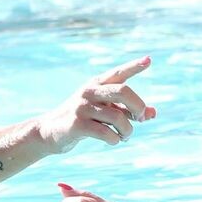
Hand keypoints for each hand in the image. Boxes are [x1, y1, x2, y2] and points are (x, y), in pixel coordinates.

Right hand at [36, 56, 155, 154]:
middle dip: (139, 106)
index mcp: (96, 84)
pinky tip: (113, 141)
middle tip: (141, 118)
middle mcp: (89, 92)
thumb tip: (152, 114)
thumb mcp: (104, 112)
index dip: (134, 66)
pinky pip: (106, 133)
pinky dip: (115, 139)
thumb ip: (127, 111)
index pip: (118, 73)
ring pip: (118, 117)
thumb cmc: (82, 120)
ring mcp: (82, 107)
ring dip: (127, 130)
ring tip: (125, 136)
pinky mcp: (77, 124)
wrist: (49, 132)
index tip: (149, 60)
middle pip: (123, 91)